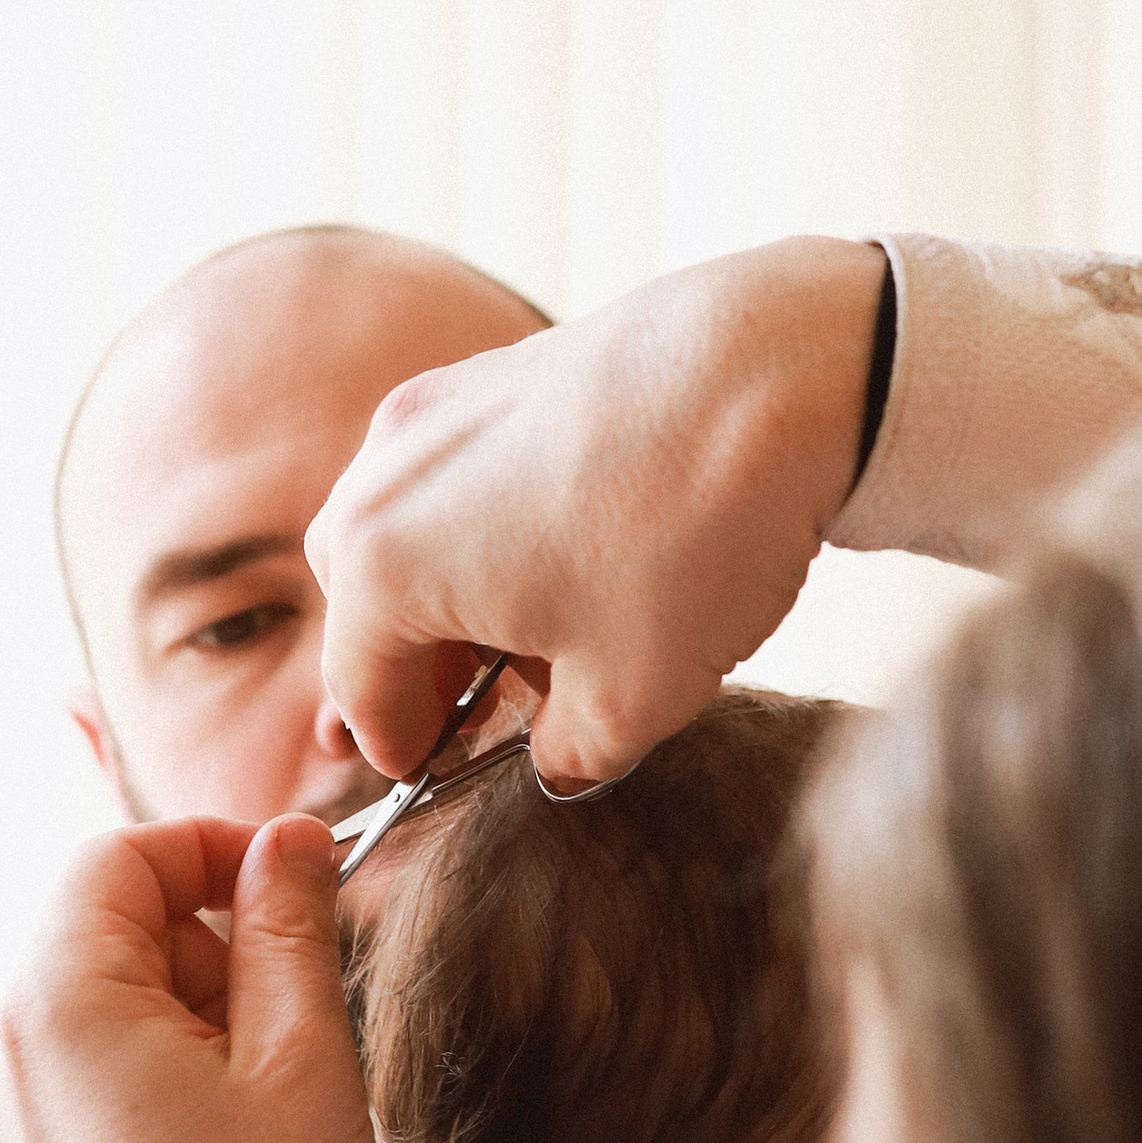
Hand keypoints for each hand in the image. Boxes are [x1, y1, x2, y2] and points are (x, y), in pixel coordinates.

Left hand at [0, 813, 379, 1142]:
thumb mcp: (300, 1061)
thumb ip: (288, 929)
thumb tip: (290, 841)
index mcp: (57, 1001)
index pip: (121, 855)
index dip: (217, 848)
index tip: (304, 881)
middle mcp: (8, 1046)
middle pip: (113, 921)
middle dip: (216, 939)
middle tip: (300, 1017)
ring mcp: (13, 1110)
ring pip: (115, 995)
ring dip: (205, 1009)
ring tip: (274, 1095)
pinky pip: (102, 1063)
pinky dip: (176, 1065)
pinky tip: (236, 1136)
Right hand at [307, 237, 888, 784]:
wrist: (782, 372)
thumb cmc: (693, 539)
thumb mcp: (633, 699)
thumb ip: (568, 754)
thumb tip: (556, 758)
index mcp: (384, 566)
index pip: (359, 689)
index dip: (400, 747)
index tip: (435, 772)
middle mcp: (383, 475)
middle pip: (362, 598)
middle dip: (411, 663)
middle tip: (473, 709)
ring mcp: (437, 408)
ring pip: (401, 525)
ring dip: (446, 591)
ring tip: (532, 635)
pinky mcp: (495, 370)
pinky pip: (452, 470)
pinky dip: (481, 525)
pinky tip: (566, 554)